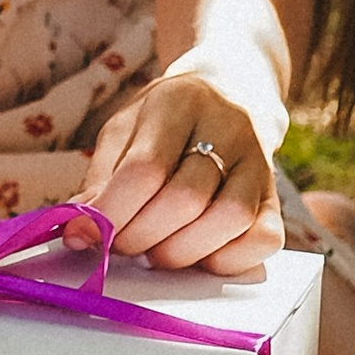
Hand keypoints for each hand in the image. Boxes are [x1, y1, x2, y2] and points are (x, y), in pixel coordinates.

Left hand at [63, 74, 281, 276]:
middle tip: (121, 245)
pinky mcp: (277, 196)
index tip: (88, 234)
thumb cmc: (165, 120)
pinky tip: (198, 254)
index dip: (113, 211)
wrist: (232, 94)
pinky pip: (265, 239)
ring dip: (181, 251)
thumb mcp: (124, 130)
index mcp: (179, 102)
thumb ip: (101, 177)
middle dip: (142, 236)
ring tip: (155, 251)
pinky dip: (228, 260)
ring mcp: (259, 162)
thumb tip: (77, 230)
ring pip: (228, 219)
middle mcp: (227, 127)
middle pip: (185, 198)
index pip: (146, 168)